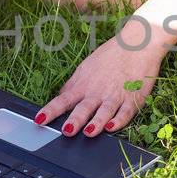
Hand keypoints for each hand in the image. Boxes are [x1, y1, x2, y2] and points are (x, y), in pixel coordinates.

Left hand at [34, 20, 166, 136]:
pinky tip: (112, 127)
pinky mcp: (133, 98)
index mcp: (84, 85)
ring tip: (89, 132)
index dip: (50, 111)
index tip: (39, 120)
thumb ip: (73, 84)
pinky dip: (119, 121)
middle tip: (66, 131)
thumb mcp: (86, 67)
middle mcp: (97, 92)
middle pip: (84, 108)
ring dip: (96, 123)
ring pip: (104, 112)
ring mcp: (115, 95)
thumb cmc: (110, 56)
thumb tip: (60, 96)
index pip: (63, 100)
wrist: (136, 45)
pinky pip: (126, 112)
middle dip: (75, 120)